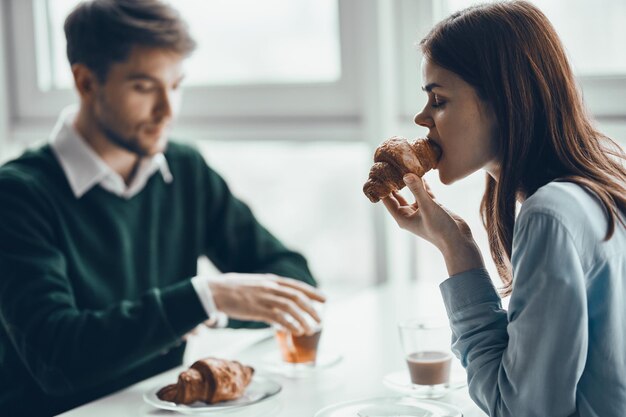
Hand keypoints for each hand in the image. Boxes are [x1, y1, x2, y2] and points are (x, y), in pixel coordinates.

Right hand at [208, 273, 325, 335]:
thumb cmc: (233, 288)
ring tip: (311, 329)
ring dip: (303, 319)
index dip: (313, 292)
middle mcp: (270, 286)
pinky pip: (278, 318)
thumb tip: (280, 296)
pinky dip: (290, 325)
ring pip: (291, 308)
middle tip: (321, 319)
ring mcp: (264, 297)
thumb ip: (268, 288)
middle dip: (312, 309)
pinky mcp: (257, 309)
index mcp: (271, 279)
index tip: (324, 299)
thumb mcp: (255, 283)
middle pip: (298, 297)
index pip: (297, 286)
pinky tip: (296, 331)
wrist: (214, 291)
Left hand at [382, 174, 483, 275]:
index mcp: (402, 217)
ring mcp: (420, 210)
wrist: (457, 241)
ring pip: (411, 193)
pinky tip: (421, 172)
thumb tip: (406, 174)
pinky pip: (424, 193)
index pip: (387, 200)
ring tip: (404, 166)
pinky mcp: (431, 207)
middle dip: (393, 182)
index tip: (378, 173)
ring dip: (409, 181)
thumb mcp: (428, 207)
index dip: (381, 187)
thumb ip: (417, 190)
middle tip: (388, 166)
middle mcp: (409, 214)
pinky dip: (422, 184)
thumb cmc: (440, 229)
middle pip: (397, 195)